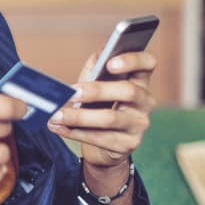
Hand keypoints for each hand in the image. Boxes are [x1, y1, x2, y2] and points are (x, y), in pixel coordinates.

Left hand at [48, 51, 156, 171]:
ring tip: (56, 115)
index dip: (132, 60)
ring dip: (78, 116)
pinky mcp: (129, 144)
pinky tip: (58, 127)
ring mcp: (139, 124)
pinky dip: (74, 132)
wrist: (105, 143)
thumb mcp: (98, 83)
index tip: (109, 63)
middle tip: (72, 93)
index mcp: (139, 79)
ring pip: (110, 118)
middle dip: (97, 91)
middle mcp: (145, 101)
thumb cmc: (100, 104)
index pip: (148, 63)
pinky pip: (99, 138)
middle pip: (128, 91)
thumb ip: (96, 68)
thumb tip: (95, 59)